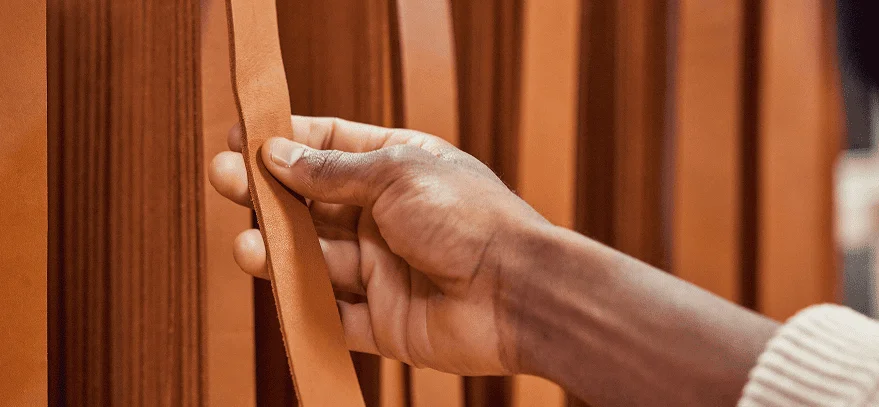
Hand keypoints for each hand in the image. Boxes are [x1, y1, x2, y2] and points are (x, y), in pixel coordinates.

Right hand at [209, 116, 548, 375]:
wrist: (517, 293)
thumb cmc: (469, 219)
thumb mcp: (396, 173)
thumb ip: (334, 170)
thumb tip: (281, 153)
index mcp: (400, 170)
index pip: (334, 147)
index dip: (290, 141)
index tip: (245, 135)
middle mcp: (389, 218)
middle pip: (316, 204)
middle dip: (270, 193)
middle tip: (226, 180)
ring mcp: (386, 270)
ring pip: (317, 259)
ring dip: (279, 250)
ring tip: (249, 243)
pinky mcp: (384, 320)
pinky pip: (334, 313)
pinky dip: (305, 304)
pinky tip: (276, 285)